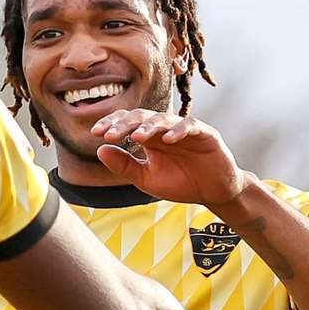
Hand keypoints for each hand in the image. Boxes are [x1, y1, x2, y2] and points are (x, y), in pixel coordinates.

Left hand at [91, 109, 252, 207]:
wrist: (212, 192)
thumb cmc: (180, 183)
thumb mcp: (146, 178)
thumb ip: (124, 165)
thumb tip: (100, 150)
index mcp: (149, 137)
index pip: (127, 122)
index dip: (112, 124)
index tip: (95, 133)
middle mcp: (164, 129)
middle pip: (141, 117)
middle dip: (124, 124)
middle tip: (109, 134)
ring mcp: (185, 129)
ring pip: (164, 119)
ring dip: (149, 126)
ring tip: (136, 136)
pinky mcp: (206, 134)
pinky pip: (191, 126)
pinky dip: (179, 131)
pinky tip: (168, 139)